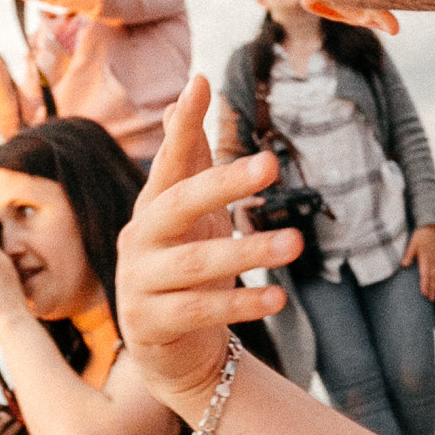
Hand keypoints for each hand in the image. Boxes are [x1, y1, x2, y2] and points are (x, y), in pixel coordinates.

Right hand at [118, 78, 303, 412]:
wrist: (171, 351)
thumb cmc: (186, 268)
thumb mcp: (192, 214)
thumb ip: (190, 157)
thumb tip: (191, 89)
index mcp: (152, 208)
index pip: (168, 161)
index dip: (182, 126)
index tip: (201, 83)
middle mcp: (139, 240)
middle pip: (177, 205)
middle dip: (223, 184)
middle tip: (271, 164)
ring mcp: (139, 284)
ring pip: (193, 264)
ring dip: (246, 252)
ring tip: (295, 244)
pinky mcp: (150, 325)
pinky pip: (199, 311)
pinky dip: (240, 303)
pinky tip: (278, 297)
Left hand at [403, 225, 434, 301]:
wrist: (430, 230)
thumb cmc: (419, 237)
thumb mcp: (412, 244)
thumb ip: (408, 255)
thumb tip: (404, 265)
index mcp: (426, 257)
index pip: (425, 273)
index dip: (425, 284)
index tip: (424, 293)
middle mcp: (433, 260)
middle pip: (433, 277)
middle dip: (432, 289)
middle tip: (431, 299)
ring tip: (434, 296)